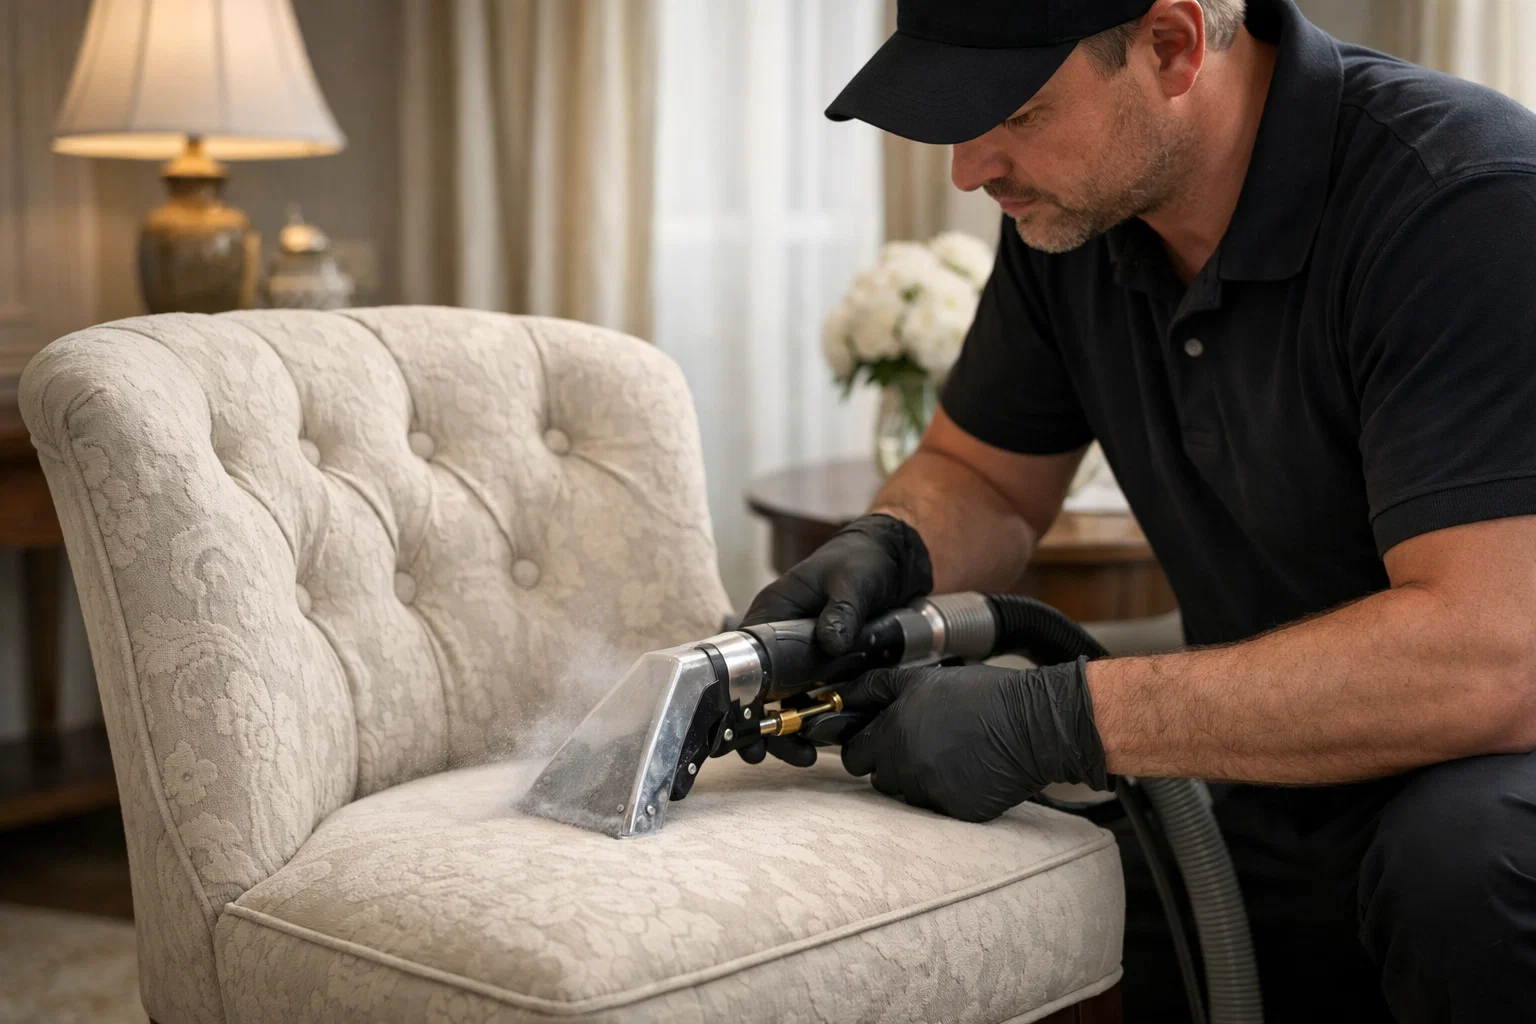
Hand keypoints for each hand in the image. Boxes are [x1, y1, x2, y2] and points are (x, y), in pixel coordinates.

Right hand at [737, 514, 932, 766]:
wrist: (896, 560)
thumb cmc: (864, 560)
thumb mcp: (853, 581)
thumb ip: (842, 611)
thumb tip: (830, 643)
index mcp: (773, 614)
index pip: (741, 660)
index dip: (736, 696)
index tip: (740, 729)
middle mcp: (781, 640)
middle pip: (759, 690)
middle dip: (762, 725)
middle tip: (767, 754)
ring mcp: (805, 657)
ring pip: (787, 701)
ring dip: (791, 730)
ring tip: (806, 755)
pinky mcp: (828, 668)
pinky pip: (816, 699)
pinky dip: (818, 721)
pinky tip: (828, 741)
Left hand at [836, 659, 1109, 822]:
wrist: (1034, 724)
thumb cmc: (981, 695)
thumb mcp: (923, 680)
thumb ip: (876, 688)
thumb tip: (839, 694)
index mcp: (893, 735)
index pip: (853, 757)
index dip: (865, 748)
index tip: (880, 741)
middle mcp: (907, 768)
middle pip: (880, 778)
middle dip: (892, 764)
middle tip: (924, 744)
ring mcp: (932, 794)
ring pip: (908, 794)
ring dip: (920, 780)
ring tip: (952, 754)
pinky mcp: (957, 812)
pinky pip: (937, 809)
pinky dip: (948, 794)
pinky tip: (968, 772)